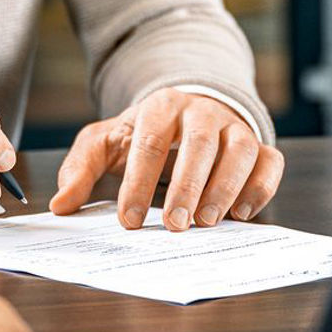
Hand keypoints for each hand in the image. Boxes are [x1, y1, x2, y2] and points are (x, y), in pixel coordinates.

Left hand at [50, 88, 284, 230]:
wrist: (190, 112)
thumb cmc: (145, 133)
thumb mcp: (107, 142)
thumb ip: (81, 168)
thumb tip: (61, 204)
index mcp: (162, 105)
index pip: (150, 141)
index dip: (139, 182)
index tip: (129, 220)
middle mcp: (203, 111)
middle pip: (199, 143)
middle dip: (187, 186)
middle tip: (174, 226)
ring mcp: (235, 126)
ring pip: (240, 150)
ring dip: (225, 188)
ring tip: (205, 223)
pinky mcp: (259, 146)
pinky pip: (270, 163)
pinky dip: (260, 187)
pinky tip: (241, 214)